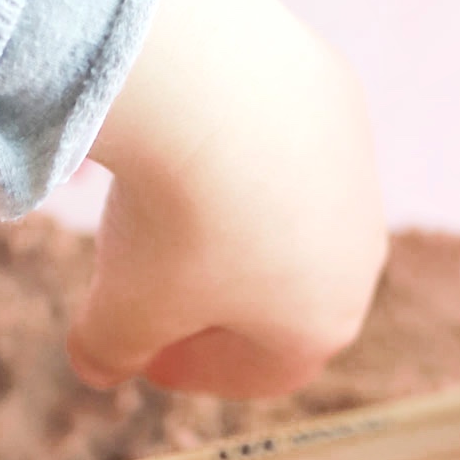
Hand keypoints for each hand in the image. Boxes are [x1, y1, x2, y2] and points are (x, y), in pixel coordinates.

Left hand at [78, 0, 384, 397]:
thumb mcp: (122, 308)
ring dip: (229, 221)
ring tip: (166, 202)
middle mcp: (360, 253)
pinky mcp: (339, 98)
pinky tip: (187, 135)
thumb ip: (109, 350)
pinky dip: (239, 150)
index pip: (261, 372)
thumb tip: (98, 366)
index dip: (193, 369)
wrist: (208, 86)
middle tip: (150, 286)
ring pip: (287, 214)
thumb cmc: (173, 222)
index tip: (139, 352)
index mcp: (323, 323)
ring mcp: (357, 171)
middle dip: (215, 297)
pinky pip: (283, 142)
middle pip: (283, 294)